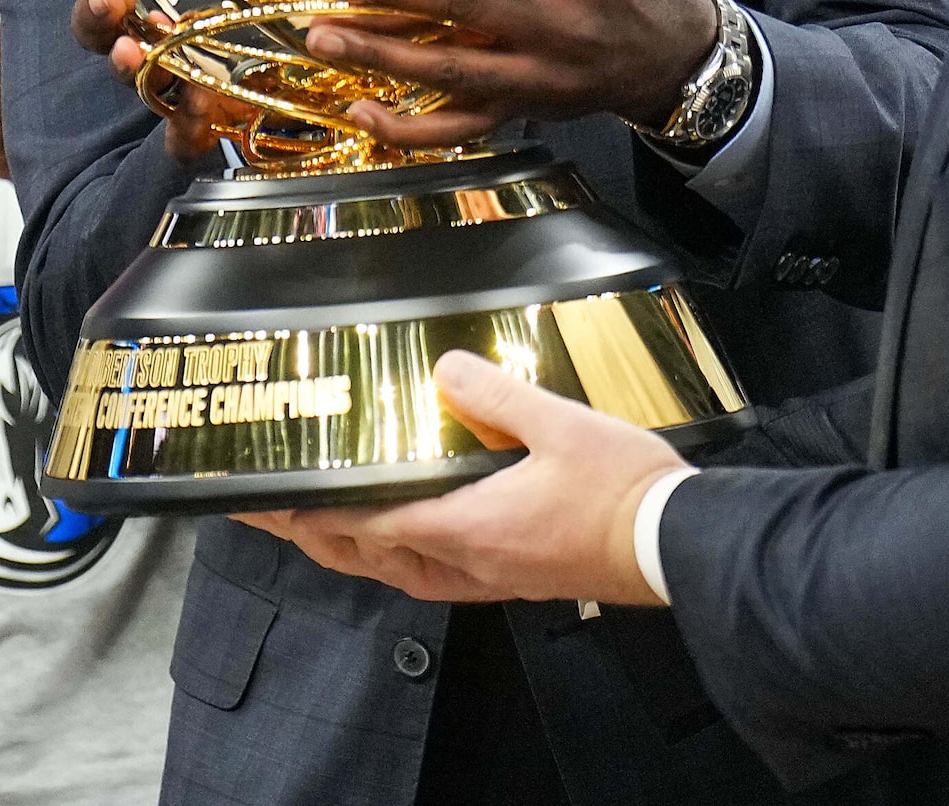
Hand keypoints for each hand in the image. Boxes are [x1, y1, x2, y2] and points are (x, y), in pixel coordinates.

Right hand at [56, 0, 244, 162]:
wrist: (291, 98)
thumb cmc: (261, 23)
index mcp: (146, 6)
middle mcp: (148, 45)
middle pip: (102, 32)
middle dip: (97, 13)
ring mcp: (173, 89)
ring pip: (135, 79)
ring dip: (128, 64)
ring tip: (129, 52)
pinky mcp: (201, 131)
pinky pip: (182, 140)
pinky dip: (184, 127)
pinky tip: (198, 105)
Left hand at [237, 351, 681, 607]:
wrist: (677, 545)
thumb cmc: (623, 492)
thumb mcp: (558, 422)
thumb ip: (494, 393)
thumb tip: (443, 369)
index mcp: (469, 527)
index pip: (369, 524)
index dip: (314, 513)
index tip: (271, 502)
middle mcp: (472, 563)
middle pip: (373, 559)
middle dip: (321, 538)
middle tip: (281, 516)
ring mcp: (495, 577)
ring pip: (406, 573)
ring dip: (362, 552)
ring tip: (333, 527)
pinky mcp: (518, 579)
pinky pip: (442, 575)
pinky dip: (409, 557)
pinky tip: (415, 537)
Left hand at [301, 0, 720, 146]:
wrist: (675, 57)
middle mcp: (557, 30)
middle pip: (462, 8)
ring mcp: (537, 79)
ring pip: (451, 72)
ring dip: (381, 55)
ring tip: (321, 32)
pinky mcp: (523, 111)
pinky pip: (460, 128)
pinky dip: (408, 128)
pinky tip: (359, 109)